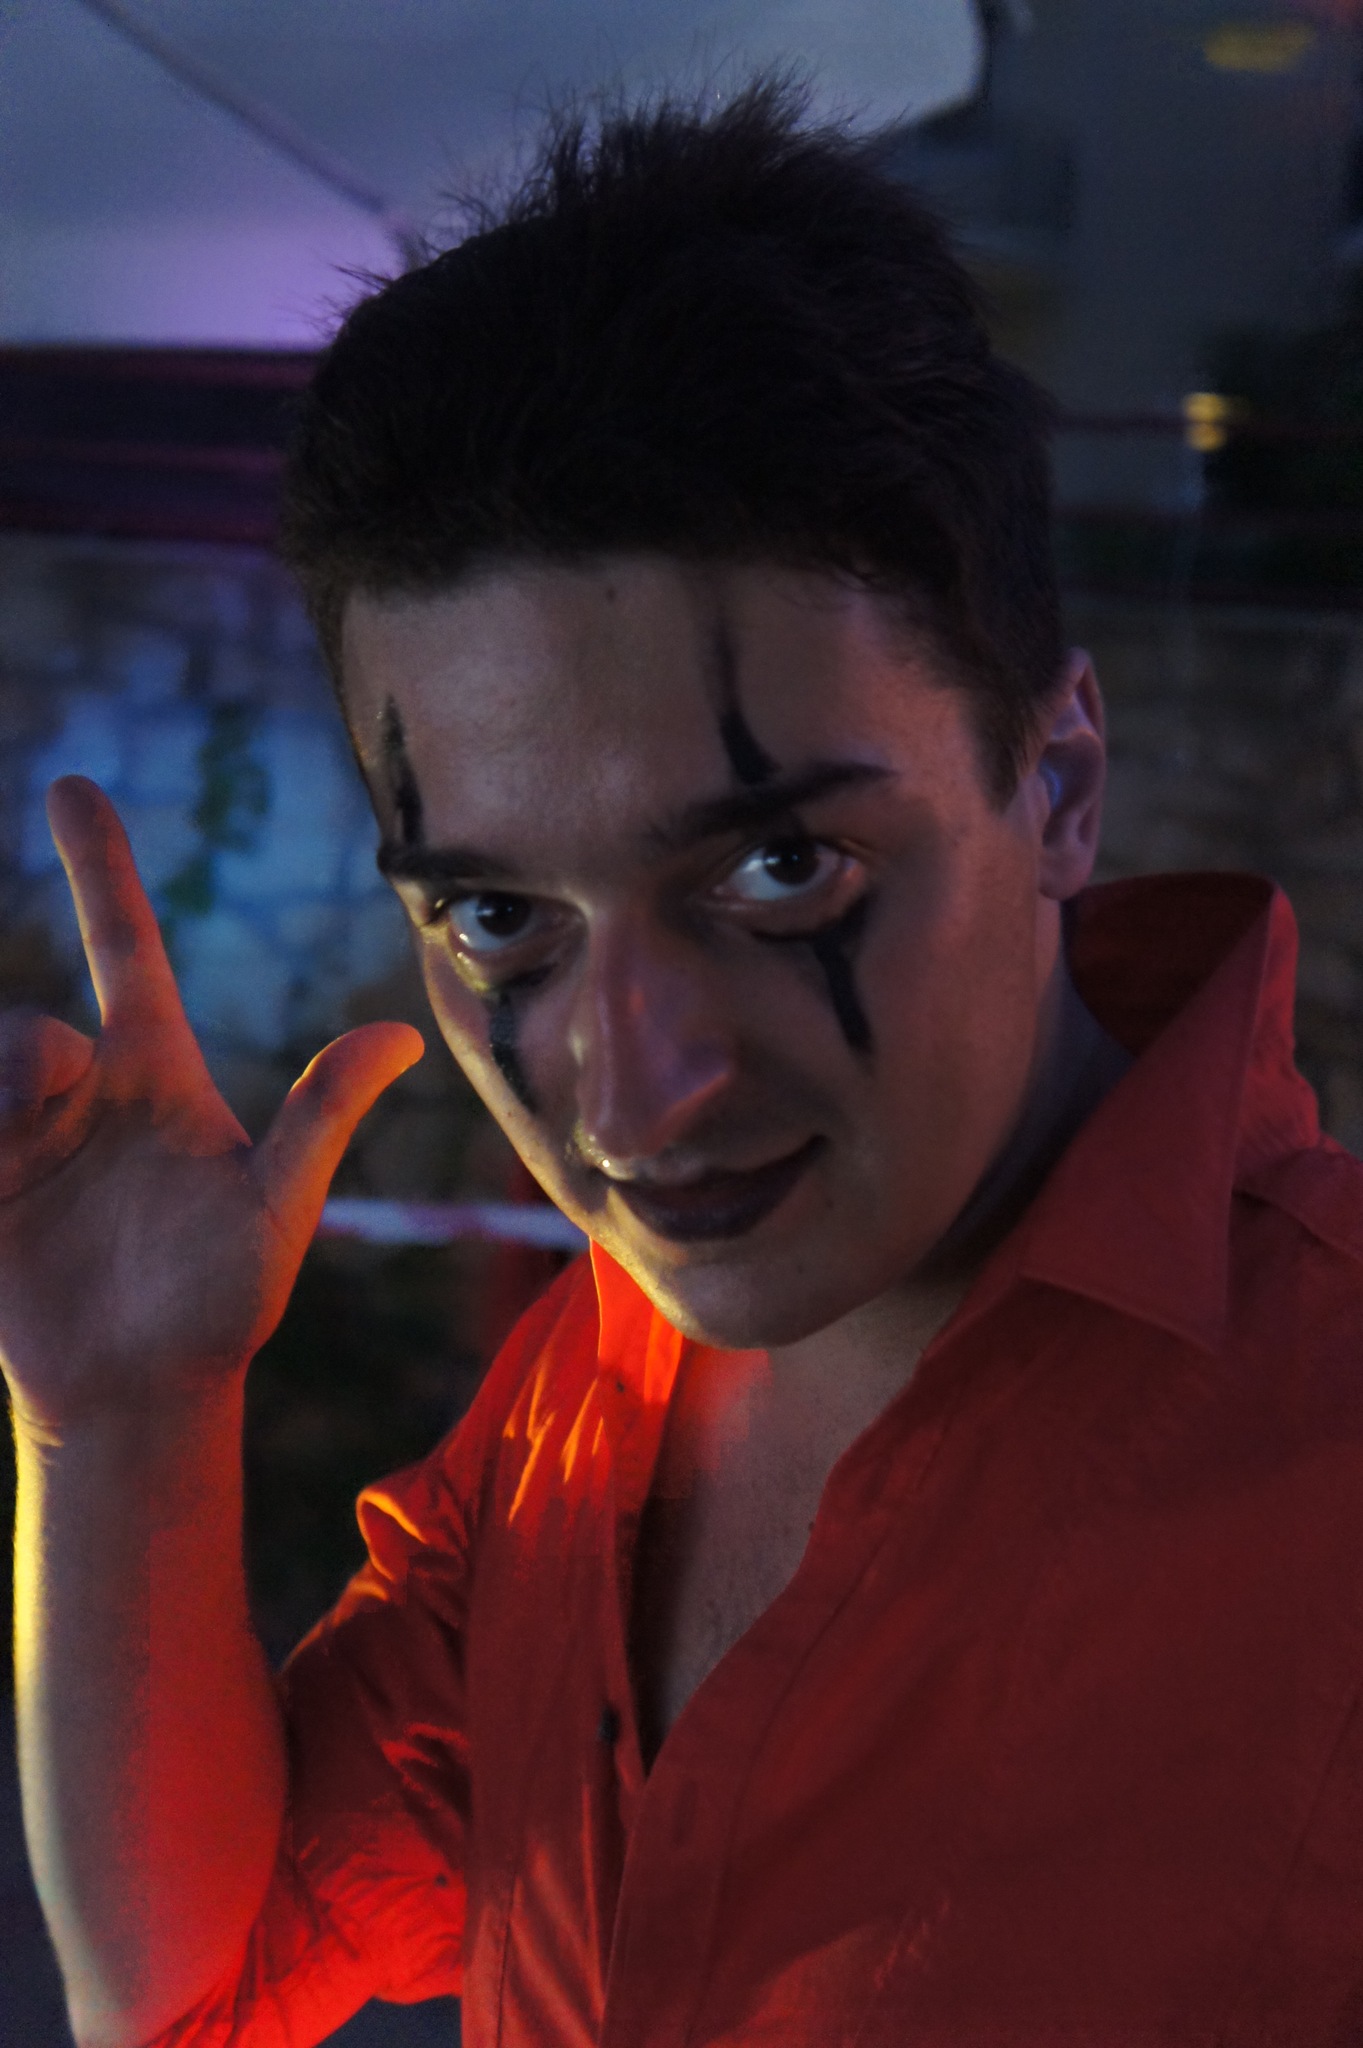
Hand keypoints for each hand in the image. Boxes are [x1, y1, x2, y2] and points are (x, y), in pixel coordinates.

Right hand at [0, 777, 421, 1438]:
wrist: (139, 1397)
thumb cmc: (222, 1304)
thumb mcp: (275, 1210)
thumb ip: (322, 1117)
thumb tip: (402, 1032)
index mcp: (158, 1073)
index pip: (128, 950)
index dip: (101, 866)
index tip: (71, 782)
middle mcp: (86, 1091)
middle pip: (32, 1025)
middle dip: (29, 1056)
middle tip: (57, 1094)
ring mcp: (23, 1137)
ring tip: (19, 1168)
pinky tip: (8, 1190)